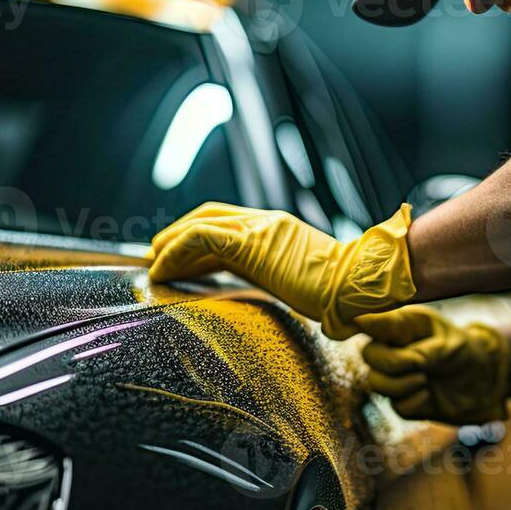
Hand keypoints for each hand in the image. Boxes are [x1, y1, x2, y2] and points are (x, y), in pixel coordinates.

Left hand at [146, 202, 416, 338]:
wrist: (356, 285)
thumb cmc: (339, 292)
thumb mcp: (300, 280)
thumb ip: (278, 276)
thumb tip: (268, 293)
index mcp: (277, 229)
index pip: (228, 223)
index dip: (199, 234)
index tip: (180, 256)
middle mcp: (265, 222)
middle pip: (210, 216)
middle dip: (178, 232)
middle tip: (157, 252)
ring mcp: (258, 229)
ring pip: (200, 224)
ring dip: (170, 242)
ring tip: (153, 260)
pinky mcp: (251, 244)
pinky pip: (200, 239)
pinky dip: (176, 252)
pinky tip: (163, 268)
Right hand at [357, 306, 510, 423]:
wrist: (484, 382)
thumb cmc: (463, 350)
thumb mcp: (442, 340)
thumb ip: (405, 337)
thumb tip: (366, 323)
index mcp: (400, 324)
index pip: (367, 320)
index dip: (356, 321)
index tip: (354, 323)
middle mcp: (392, 348)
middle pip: (369, 355)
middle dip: (394, 362)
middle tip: (421, 364)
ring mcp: (395, 376)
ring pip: (376, 383)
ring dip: (404, 384)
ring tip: (427, 379)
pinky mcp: (404, 401)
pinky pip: (396, 406)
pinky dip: (416, 401)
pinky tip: (430, 393)